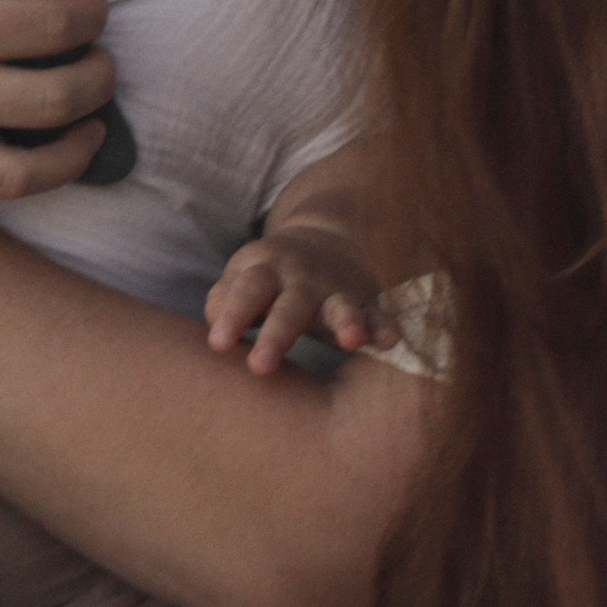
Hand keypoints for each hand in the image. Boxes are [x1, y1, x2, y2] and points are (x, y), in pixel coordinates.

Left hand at [204, 223, 393, 375]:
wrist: (324, 240)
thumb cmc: (268, 277)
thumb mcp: (242, 279)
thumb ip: (223, 303)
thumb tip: (215, 334)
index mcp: (264, 270)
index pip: (246, 291)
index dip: (232, 316)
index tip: (218, 345)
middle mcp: (302, 279)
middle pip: (289, 306)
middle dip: (277, 335)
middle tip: (260, 366)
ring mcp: (336, 291)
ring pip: (341, 308)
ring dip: (347, 322)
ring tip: (350, 341)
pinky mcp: (366, 304)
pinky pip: (378, 316)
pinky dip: (385, 327)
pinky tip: (390, 342)